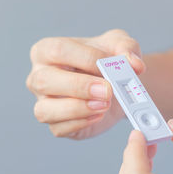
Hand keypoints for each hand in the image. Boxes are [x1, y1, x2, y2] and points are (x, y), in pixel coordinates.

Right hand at [26, 29, 144, 138]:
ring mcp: (43, 102)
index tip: (111, 64)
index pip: (58, 50)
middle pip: (45, 80)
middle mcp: (38, 77)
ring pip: (45, 110)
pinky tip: (99, 115)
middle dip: (79, 86)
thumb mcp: (120, 45)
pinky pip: (59, 128)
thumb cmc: (107, 60)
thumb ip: (127, 48)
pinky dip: (81, 123)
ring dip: (77, 109)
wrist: (114, 84)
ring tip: (103, 105)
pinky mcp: (55, 124)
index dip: (86, 58)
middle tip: (107, 90)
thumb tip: (134, 64)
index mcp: (46, 50)